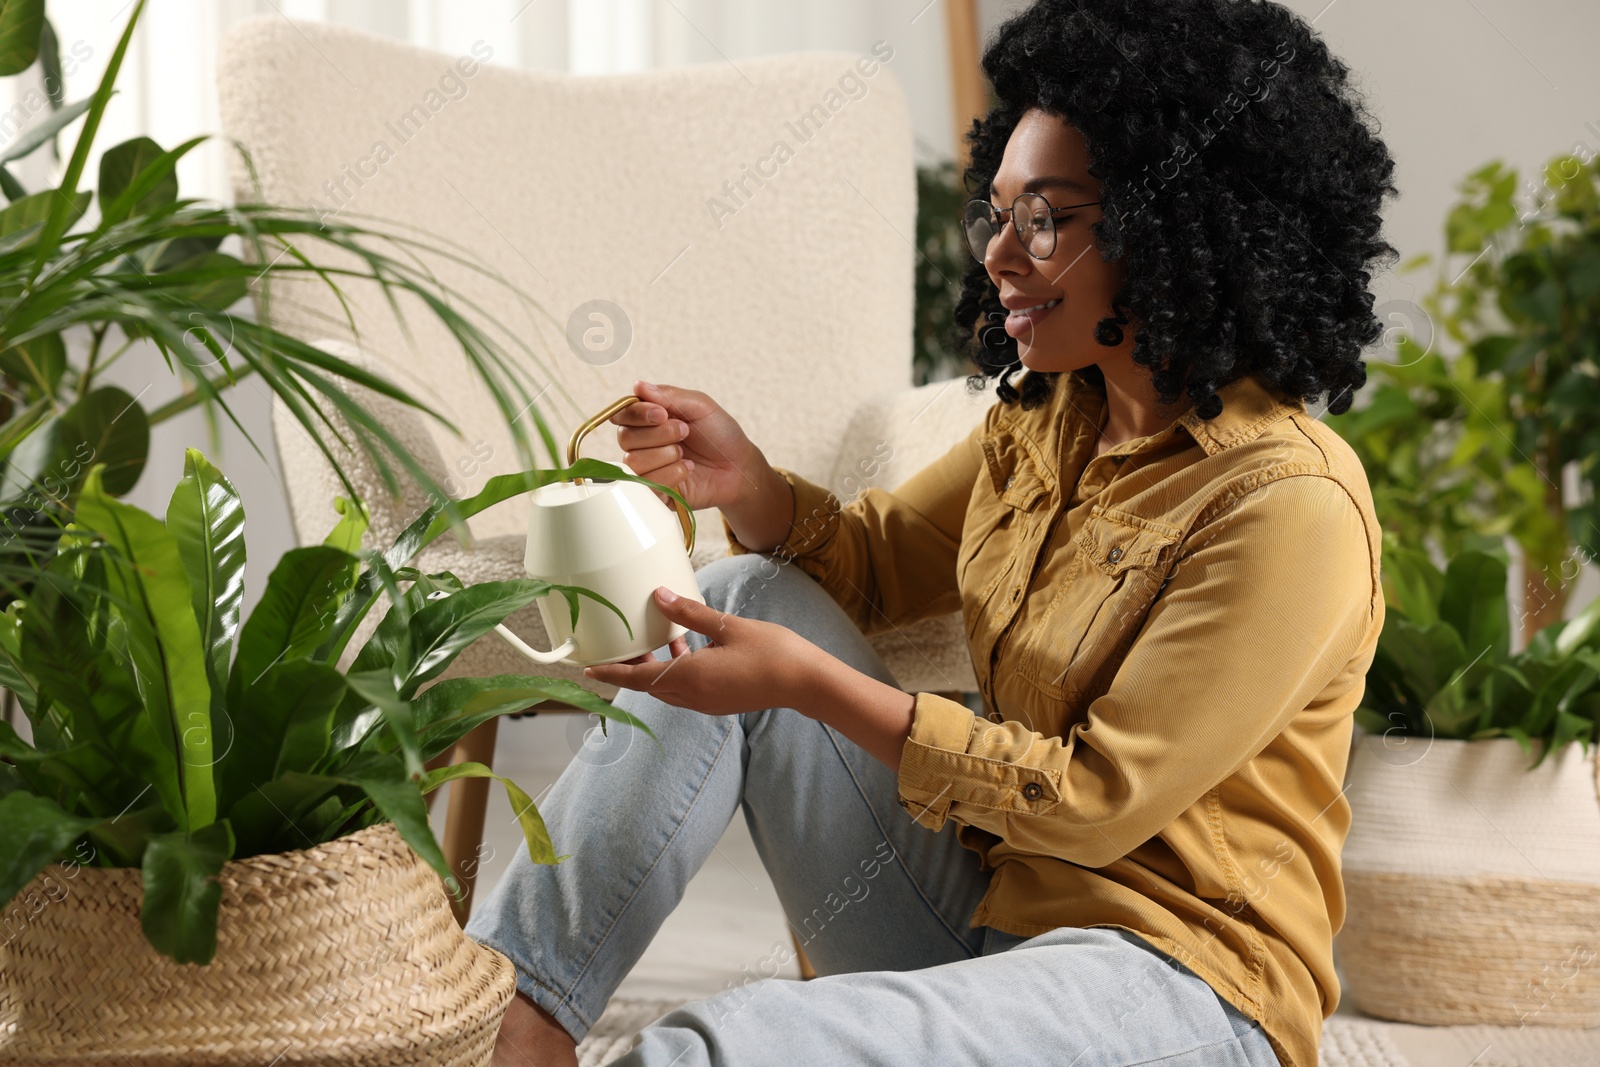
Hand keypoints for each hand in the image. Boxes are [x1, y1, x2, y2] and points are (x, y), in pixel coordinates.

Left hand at [582, 586, 819, 714]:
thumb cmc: (772, 652)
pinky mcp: (721, 701)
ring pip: (668, 688)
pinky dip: (677, 672)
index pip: (638, 679)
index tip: (588, 671)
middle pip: (650, 686)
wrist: (806, 682)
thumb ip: (690, 613)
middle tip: (622, 645)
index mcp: (690, 678)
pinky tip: (688, 648)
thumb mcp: (728, 626)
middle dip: (632, 669)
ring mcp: (708, 703)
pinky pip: (687, 689)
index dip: (611, 674)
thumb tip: (659, 596)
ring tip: (657, 641)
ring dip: (657, 669)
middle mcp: (694, 696)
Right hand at [610, 380, 763, 511]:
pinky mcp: (654, 491)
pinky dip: (670, 474)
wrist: (739, 467)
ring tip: (686, 454)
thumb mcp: (700, 406)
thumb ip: (670, 396)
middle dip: (658, 434)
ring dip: (665, 454)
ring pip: (633, 461)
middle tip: (685, 432)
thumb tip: (639, 386)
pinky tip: (687, 469)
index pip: (623, 413)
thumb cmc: (720, 434)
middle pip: (625, 437)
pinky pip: (646, 485)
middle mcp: (643, 443)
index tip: (662, 414)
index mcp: (649, 418)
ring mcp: (647, 468)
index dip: (638, 414)